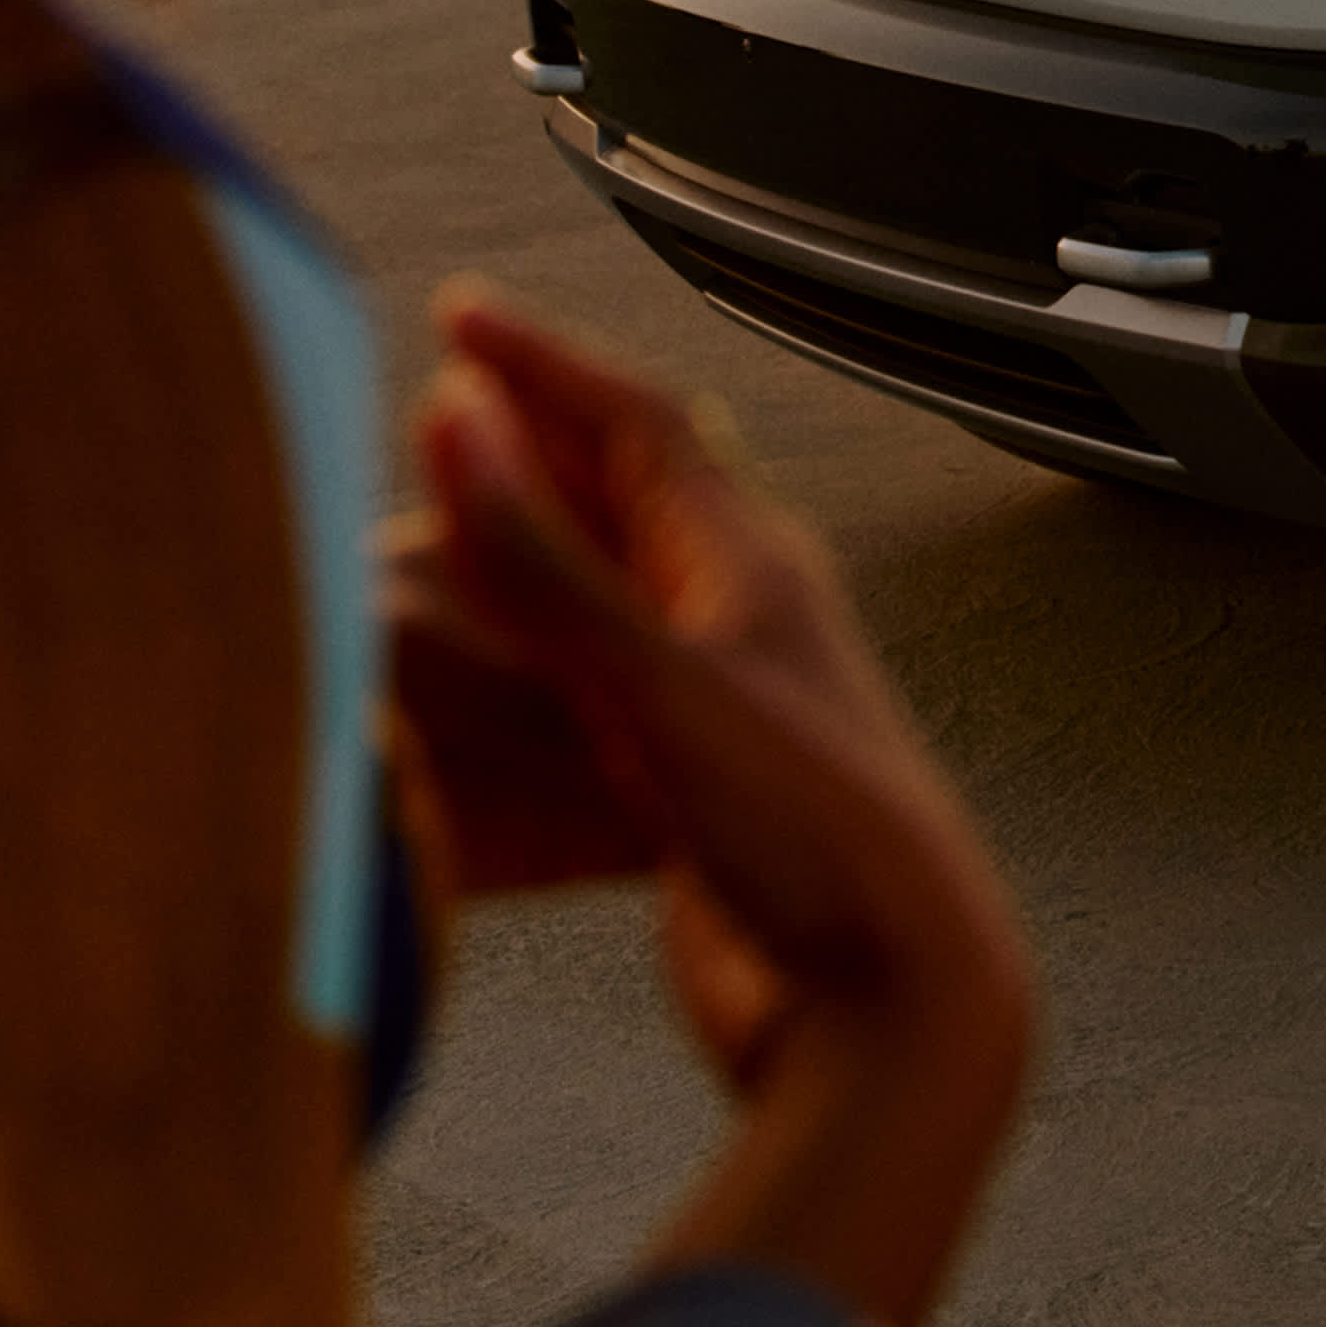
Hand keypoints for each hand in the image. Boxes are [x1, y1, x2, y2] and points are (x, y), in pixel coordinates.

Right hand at [402, 289, 1037, 1324]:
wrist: (892, 1013)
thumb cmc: (816, 836)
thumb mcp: (663, 683)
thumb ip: (546, 560)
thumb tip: (455, 415)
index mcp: (750, 565)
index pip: (637, 422)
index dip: (544, 363)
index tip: (462, 313)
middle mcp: (739, 622)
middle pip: (620, 504)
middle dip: (525, 457)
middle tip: (434, 420)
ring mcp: (719, 712)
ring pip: (604, 605)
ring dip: (521, 569)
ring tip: (433, 546)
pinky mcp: (693, 803)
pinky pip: (598, 708)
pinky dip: (533, 680)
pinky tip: (489, 693)